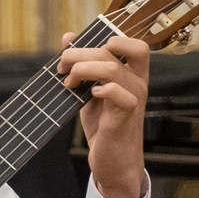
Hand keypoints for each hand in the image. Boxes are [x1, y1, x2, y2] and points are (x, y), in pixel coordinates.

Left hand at [61, 31, 150, 197]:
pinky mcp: (126, 116)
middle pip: (113, 51)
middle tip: (61, 68)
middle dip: (79, 54)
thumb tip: (67, 37)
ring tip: (69, 84)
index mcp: (131, 75)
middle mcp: (137, 83)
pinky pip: (120, 94)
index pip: (133, 44)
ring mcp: (134, 98)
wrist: (112, 161)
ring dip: (82, 71)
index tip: (80, 54)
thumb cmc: (102, 126)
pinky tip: (90, 96)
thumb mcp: (88, 92)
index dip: (108, 40)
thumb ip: (82, 66)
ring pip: (112, 68)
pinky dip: (102, 90)